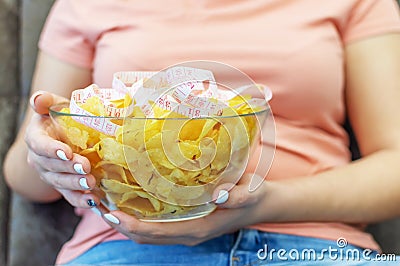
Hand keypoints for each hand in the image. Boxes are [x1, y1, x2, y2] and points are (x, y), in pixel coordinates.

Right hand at [25, 91, 99, 207]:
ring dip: (76, 185)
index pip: (40, 144)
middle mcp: (40, 160)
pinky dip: (82, 200)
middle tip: (86, 167)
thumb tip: (38, 100)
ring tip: (91, 183)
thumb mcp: (56, 105)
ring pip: (61, 183)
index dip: (51, 149)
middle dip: (69, 168)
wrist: (69, 132)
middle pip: (51, 167)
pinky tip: (95, 202)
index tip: (66, 152)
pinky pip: (70, 196)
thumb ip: (46, 101)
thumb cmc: (63, 117)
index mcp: (37, 138)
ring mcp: (51, 175)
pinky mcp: (64, 186)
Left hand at [99, 173, 266, 245]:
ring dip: (126, 222)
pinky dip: (139, 218)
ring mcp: (186, 230)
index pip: (156, 233)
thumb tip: (219, 194)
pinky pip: (157, 226)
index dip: (130, 225)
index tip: (110, 212)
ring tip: (107, 203)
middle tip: (98, 204)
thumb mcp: (249, 194)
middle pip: (144, 236)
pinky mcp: (187, 223)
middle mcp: (187, 233)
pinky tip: (132, 201)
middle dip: (119, 224)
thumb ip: (236, 196)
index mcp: (197, 229)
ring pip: (148, 233)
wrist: (261, 205)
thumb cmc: (253, 198)